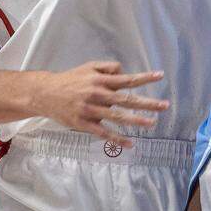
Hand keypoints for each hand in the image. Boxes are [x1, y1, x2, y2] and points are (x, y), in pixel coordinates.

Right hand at [33, 61, 168, 146]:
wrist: (46, 93)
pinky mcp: (84, 124)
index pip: (127, 79)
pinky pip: (103, 133)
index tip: (160, 76)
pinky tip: (130, 143)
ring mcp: (91, 110)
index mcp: (101, 80)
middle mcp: (98, 94)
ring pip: (117, 117)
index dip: (144, 78)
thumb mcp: (89, 66)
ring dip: (136, 120)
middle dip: (147, 103)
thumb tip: (124, 72)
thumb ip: (108, 67)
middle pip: (126, 99)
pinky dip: (117, 139)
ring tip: (152, 123)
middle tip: (164, 106)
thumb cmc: (71, 79)